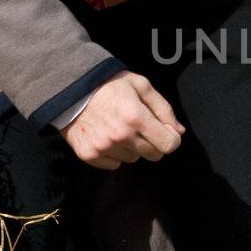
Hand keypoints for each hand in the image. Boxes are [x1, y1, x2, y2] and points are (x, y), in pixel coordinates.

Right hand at [61, 72, 185, 169]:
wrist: (71, 89)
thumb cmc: (110, 84)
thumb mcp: (141, 86)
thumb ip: (164, 109)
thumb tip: (179, 131)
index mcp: (136, 117)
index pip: (169, 144)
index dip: (171, 138)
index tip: (165, 131)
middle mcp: (120, 135)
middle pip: (154, 155)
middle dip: (153, 143)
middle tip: (140, 128)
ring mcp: (104, 147)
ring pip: (133, 159)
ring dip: (132, 148)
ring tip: (119, 128)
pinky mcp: (89, 154)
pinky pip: (114, 165)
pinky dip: (114, 154)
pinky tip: (107, 136)